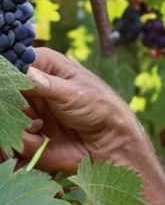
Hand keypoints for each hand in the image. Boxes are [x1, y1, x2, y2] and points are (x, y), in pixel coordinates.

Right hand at [16, 48, 143, 175]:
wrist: (113, 144)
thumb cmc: (100, 109)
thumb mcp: (73, 92)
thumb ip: (44, 83)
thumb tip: (21, 72)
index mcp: (45, 66)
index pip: (14, 60)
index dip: (8, 71)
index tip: (10, 83)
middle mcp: (32, 87)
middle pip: (6, 90)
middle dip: (10, 101)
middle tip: (29, 109)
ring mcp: (29, 111)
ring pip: (6, 114)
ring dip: (19, 120)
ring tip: (39, 125)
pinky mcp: (29, 135)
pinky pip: (14, 137)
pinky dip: (25, 139)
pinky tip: (42, 138)